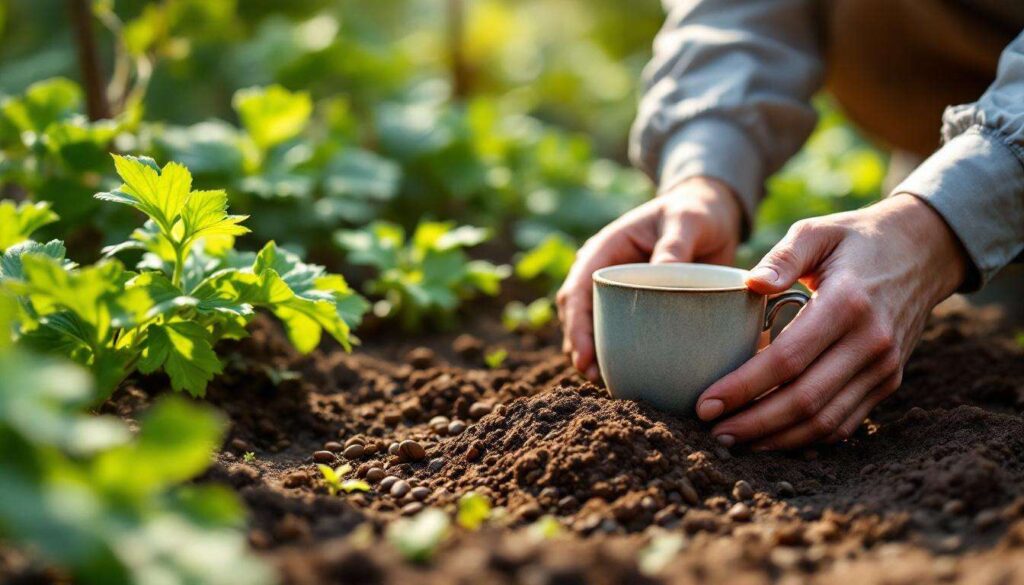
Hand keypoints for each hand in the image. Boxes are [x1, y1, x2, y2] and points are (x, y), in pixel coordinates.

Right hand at [557, 176, 743, 379]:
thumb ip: (675, 243)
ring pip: (596, 327)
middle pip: (579, 314)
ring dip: (596, 354)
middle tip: (593, 375)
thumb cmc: (696, 213)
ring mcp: (620, 293)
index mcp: (605, 250)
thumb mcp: (688, 220)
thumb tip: (661, 273)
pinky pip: (622, 332)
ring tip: (607, 383)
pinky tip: (629, 375)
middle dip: (579, 345)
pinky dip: (620, 353)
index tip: (583, 355)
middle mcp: (605, 274)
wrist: (713, 218)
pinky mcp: (638, 308)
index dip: (576, 324)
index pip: (577, 289)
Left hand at [696, 194, 967, 449]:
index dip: (743, 387)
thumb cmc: (856, 239)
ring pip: (826, 421)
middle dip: (753, 423)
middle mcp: (871, 342)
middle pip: (804, 400)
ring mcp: (884, 367)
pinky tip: (771, 438)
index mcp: (847, 304)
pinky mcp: (889, 381)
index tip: (706, 402)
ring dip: (776, 439)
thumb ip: (783, 256)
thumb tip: (751, 284)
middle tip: (712, 431)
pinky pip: (846, 422)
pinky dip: (807, 438)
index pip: (787, 359)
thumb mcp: (816, 231)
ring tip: (734, 441)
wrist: (925, 250)